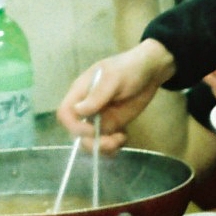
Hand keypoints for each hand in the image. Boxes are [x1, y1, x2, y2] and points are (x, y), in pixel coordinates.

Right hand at [57, 39, 176, 149]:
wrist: (150, 71)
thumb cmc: (129, 68)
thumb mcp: (114, 78)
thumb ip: (97, 95)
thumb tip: (78, 111)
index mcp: (81, 92)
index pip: (65, 113)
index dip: (73, 126)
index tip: (92, 130)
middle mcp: (86, 108)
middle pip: (76, 133)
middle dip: (91, 142)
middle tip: (112, 141)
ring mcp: (99, 118)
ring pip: (90, 141)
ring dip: (103, 147)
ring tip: (120, 140)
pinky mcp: (112, 125)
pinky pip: (105, 142)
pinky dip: (113, 146)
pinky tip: (124, 137)